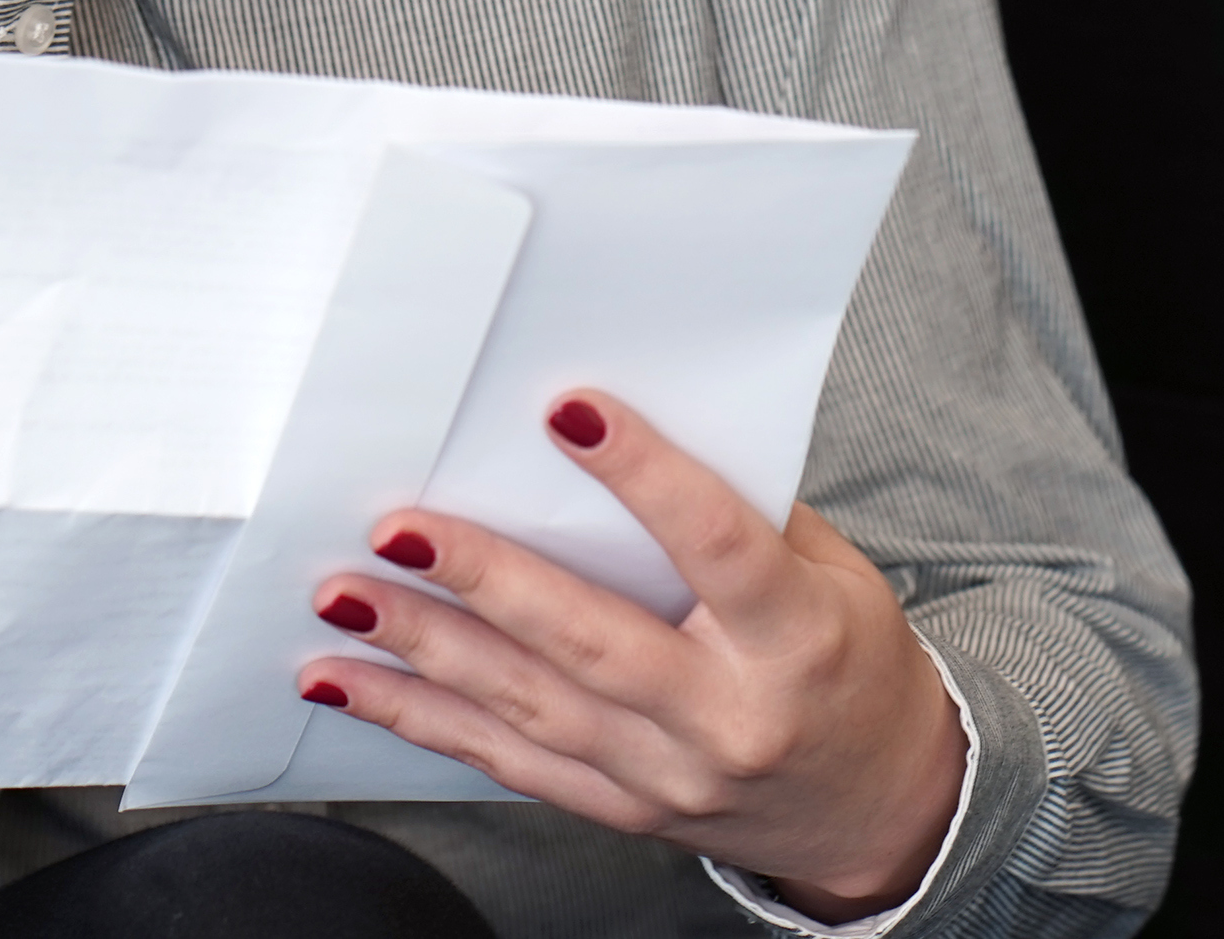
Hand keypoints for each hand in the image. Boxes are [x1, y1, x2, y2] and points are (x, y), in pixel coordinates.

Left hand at [297, 392, 967, 922]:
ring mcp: (668, 777)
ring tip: (344, 600)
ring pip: (529, 709)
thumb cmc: (848, 662)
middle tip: (398, 529)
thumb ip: (741, 511)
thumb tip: (613, 431)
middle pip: (592, 642)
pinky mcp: (623, 811)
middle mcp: (728, 718)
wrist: (878, 809)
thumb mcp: (832, 574)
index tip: (569, 413)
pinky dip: (421, 721)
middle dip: (485, 580)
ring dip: (424, 651)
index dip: (644, 477)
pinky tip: (352, 684)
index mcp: (796, 639)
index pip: (717, 548)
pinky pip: (507, 764)